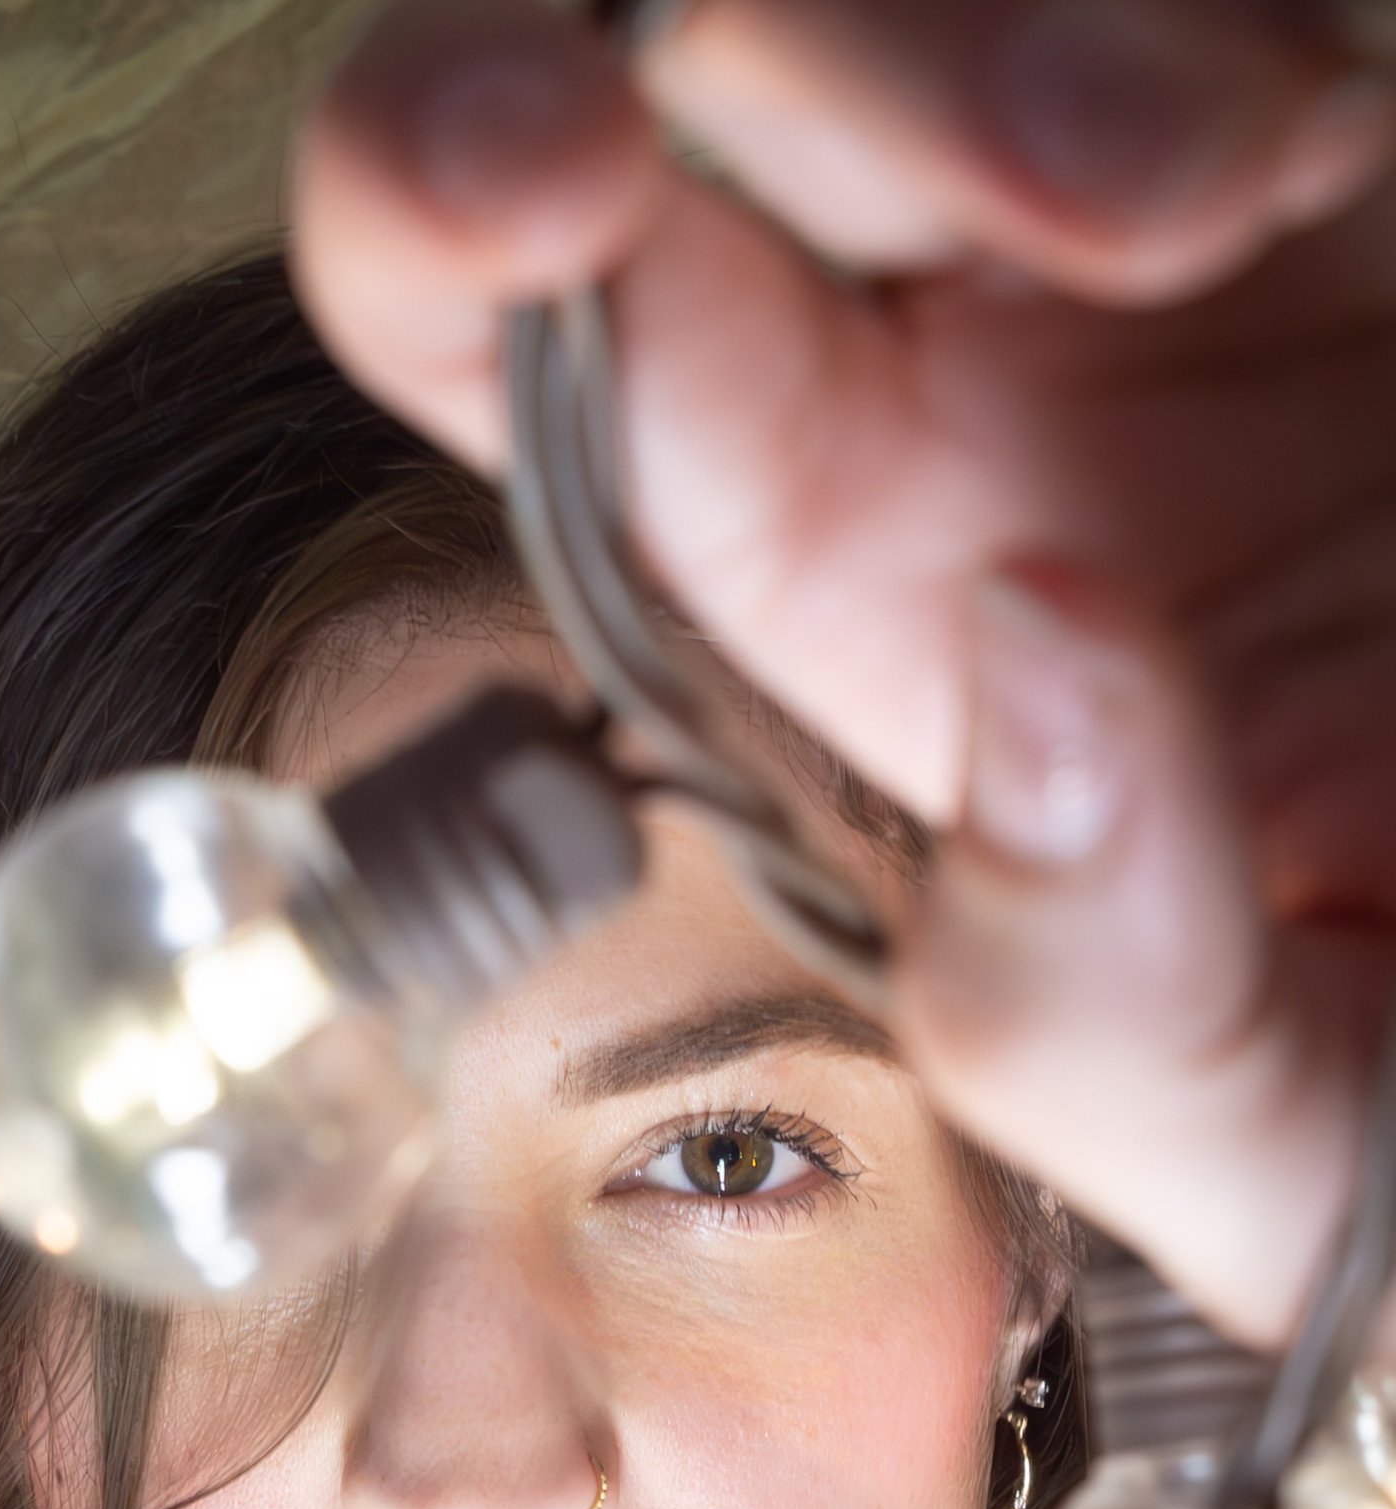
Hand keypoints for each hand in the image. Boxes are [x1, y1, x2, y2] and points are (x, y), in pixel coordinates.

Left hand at [292, 0, 1395, 1351]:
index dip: (450, 209)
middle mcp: (974, 339)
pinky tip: (1331, 138)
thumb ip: (1097, 1005)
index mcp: (873, 572)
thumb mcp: (1305, 1150)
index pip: (561, 347)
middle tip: (1035, 179)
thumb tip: (1026, 665)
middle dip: (753, 40)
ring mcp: (1175, 162)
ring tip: (1243, 189)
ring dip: (1036, 23)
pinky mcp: (1359, 76)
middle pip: (691, 57)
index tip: (539, 182)